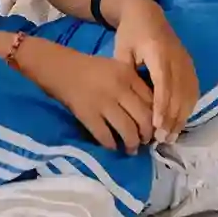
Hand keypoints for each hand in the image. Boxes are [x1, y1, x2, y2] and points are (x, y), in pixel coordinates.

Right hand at [14, 37, 156, 153]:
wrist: (60, 68)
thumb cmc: (90, 67)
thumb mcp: (118, 67)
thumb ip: (133, 83)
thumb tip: (149, 106)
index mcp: (129, 76)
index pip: (152, 100)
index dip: (157, 116)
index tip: (157, 126)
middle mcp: (120, 89)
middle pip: (143, 117)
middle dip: (148, 134)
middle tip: (147, 141)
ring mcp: (104, 103)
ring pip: (127, 129)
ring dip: (132, 143)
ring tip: (132, 149)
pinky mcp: (87, 114)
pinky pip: (105, 135)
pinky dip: (111, 144)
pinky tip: (113, 147)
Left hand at [106, 0, 196, 144]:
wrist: (147, 12)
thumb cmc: (131, 33)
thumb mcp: (121, 50)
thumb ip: (126, 74)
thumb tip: (130, 103)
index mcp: (159, 52)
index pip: (163, 83)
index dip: (162, 106)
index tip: (157, 126)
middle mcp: (177, 57)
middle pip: (179, 91)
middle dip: (172, 117)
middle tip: (162, 139)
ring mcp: (186, 60)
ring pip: (189, 92)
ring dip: (182, 115)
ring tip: (172, 136)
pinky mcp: (190, 64)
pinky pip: (193, 88)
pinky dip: (189, 106)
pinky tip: (182, 121)